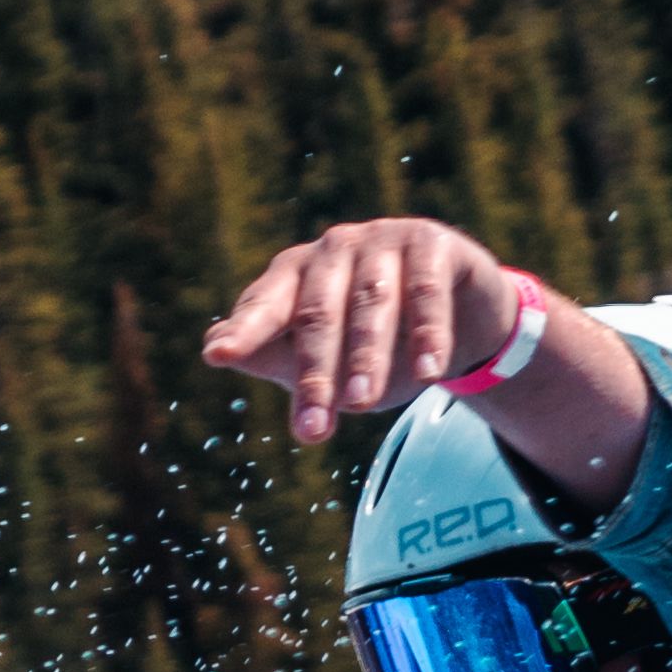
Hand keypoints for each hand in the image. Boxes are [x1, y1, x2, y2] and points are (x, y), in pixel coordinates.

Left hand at [204, 217, 523, 434]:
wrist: (459, 317)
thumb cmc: (377, 341)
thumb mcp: (325, 358)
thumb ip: (272, 356)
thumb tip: (211, 348)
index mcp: (296, 275)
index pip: (266, 306)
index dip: (245, 331)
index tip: (220, 356)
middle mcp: (334, 250)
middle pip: (317, 313)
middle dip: (314, 373)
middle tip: (312, 430)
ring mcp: (383, 240)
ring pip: (370, 301)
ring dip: (366, 354)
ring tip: (361, 403)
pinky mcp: (432, 243)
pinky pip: (426, 290)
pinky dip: (427, 333)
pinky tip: (429, 373)